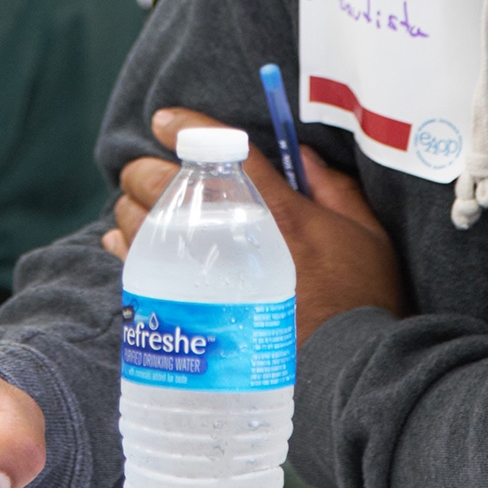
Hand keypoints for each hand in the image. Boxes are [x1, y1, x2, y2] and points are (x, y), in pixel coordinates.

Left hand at [104, 107, 401, 341]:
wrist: (346, 368)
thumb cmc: (361, 299)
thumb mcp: (366, 233)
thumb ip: (334, 188)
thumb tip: (301, 155)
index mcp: (277, 211)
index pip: (226, 152)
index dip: (189, 127)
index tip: (165, 119)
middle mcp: (234, 238)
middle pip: (164, 184)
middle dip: (147, 169)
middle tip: (151, 171)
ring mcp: (205, 275)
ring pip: (139, 223)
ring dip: (132, 205)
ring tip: (139, 203)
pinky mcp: (189, 308)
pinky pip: (136, 268)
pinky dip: (124, 245)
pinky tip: (121, 238)